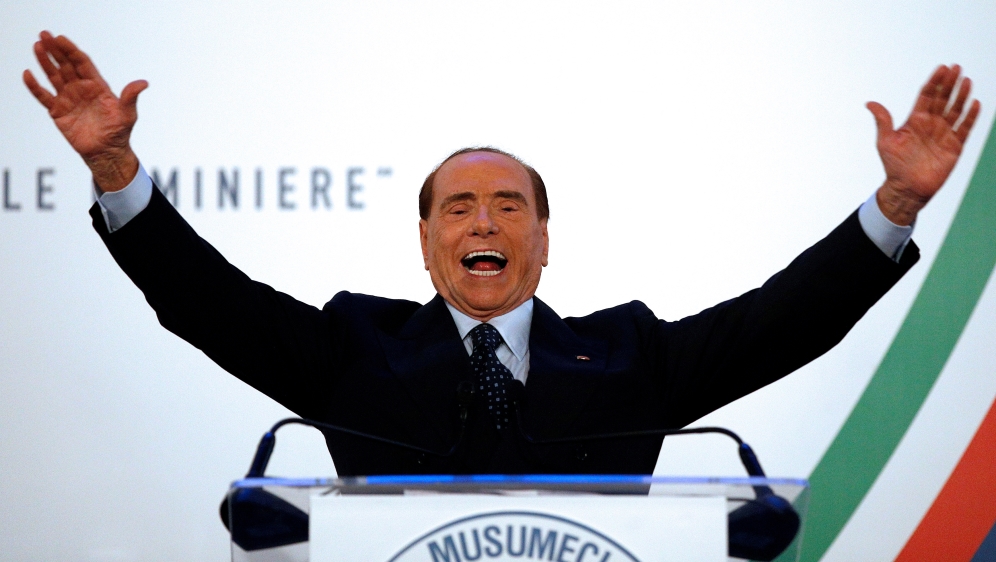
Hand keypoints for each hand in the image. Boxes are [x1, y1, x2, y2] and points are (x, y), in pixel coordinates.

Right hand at [23, 31, 147, 191]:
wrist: (107, 152)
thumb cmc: (119, 132)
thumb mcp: (127, 114)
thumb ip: (131, 97)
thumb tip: (143, 83)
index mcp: (97, 85)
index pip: (82, 63)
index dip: (71, 50)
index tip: (61, 38)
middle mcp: (81, 89)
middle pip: (66, 65)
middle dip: (55, 50)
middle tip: (44, 35)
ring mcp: (68, 98)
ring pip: (54, 76)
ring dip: (45, 62)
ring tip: (36, 46)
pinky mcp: (58, 111)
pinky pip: (44, 96)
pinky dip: (35, 86)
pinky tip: (28, 74)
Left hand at [867, 65, 980, 225]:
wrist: (907, 187)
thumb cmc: (894, 165)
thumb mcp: (885, 141)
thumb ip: (883, 121)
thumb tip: (870, 103)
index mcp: (915, 120)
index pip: (927, 96)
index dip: (934, 82)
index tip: (941, 68)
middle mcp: (931, 124)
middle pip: (943, 99)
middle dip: (949, 83)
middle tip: (956, 68)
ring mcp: (944, 134)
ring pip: (955, 110)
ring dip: (961, 95)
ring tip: (966, 80)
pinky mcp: (954, 146)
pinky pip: (964, 128)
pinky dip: (970, 116)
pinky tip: (974, 103)